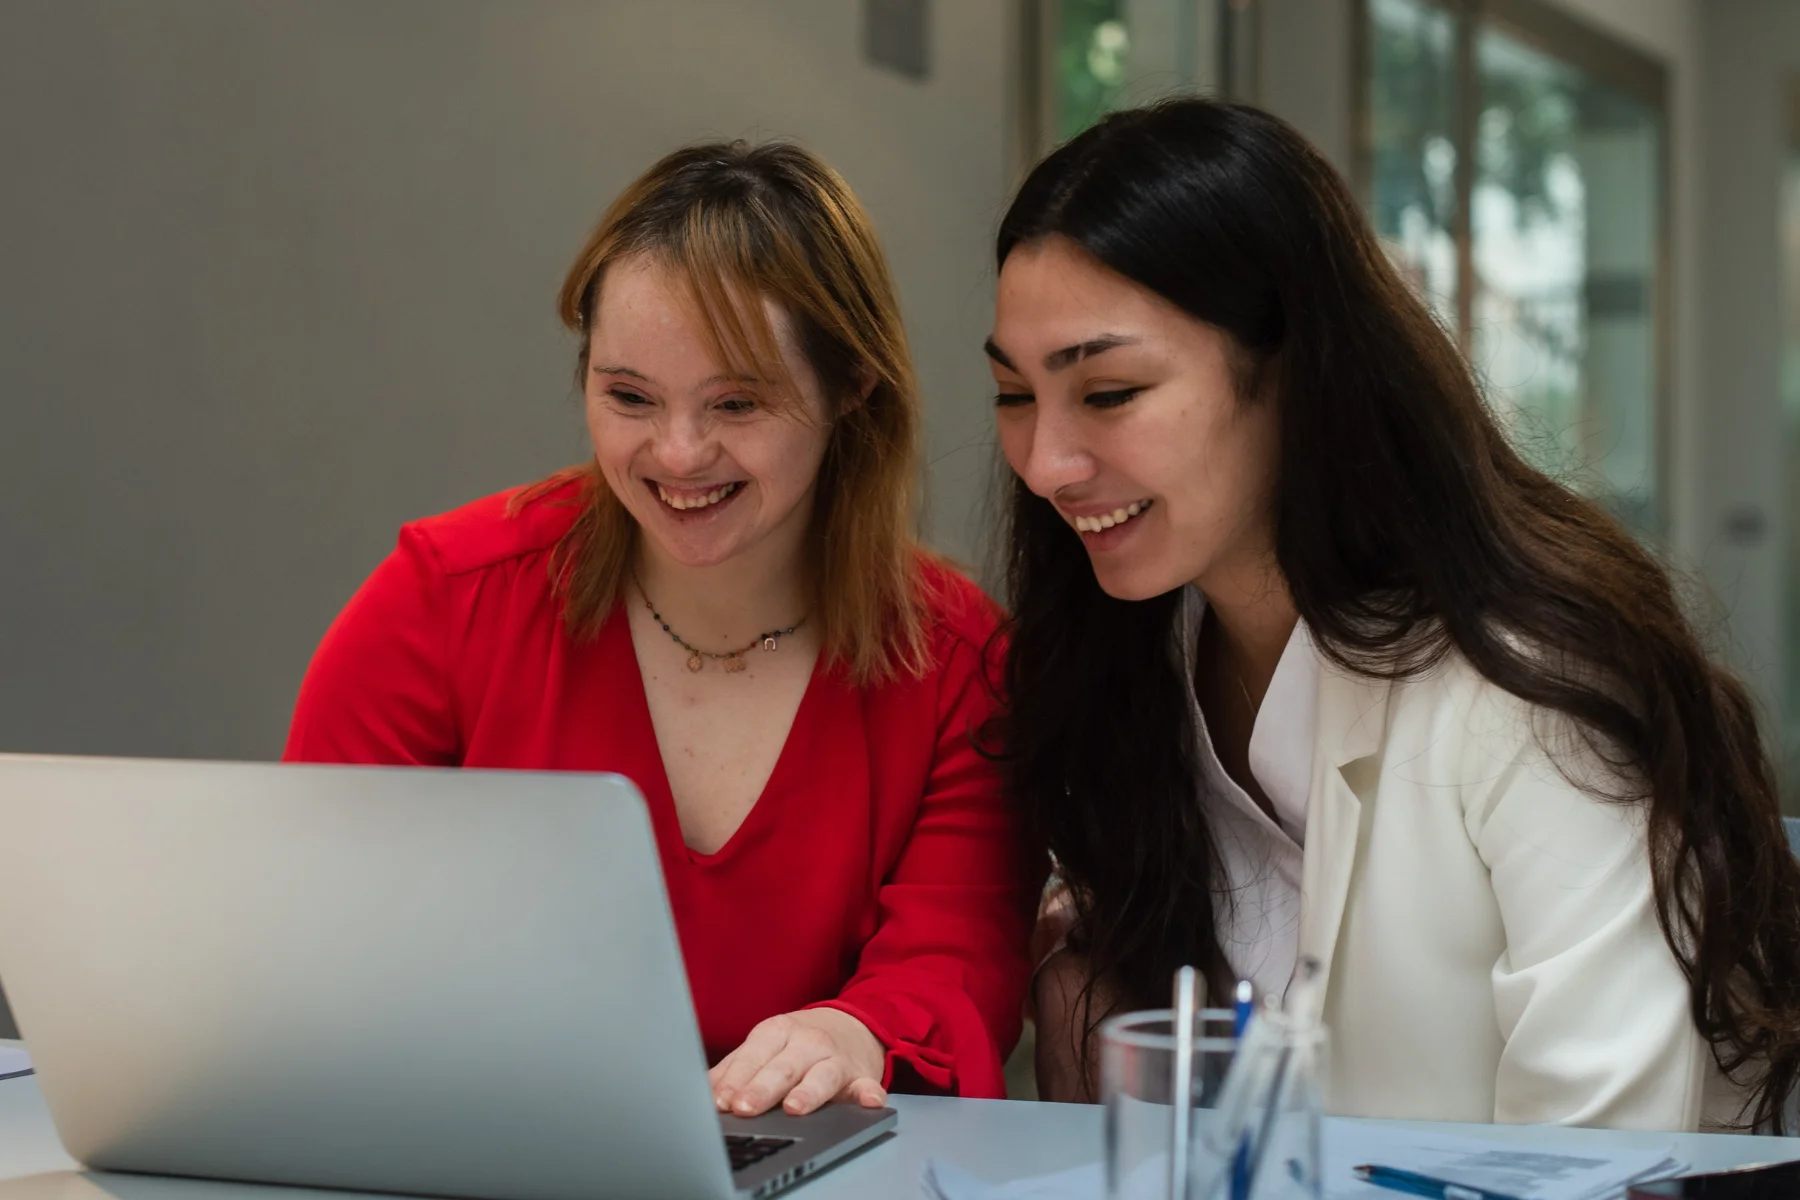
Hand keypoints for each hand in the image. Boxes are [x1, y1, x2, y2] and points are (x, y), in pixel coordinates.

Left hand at [709, 1008, 887, 1116]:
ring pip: (821, 1077)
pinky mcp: (862, 1076)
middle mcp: (807, 1043)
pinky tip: (870, 1102)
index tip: (720, 1101)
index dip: (735, 1080)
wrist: (851, 1026)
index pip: (753, 1056)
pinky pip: (867, 1086)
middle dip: (762, 1089)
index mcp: (777, 1032)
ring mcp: (836, 1059)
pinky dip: (870, 1095)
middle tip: (744, 1107)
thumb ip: (734, 1068)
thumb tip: (703, 1093)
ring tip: (795, 1108)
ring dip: (809, 1093)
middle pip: (782, 1068)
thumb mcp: (764, 1046)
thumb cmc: (797, 1043)